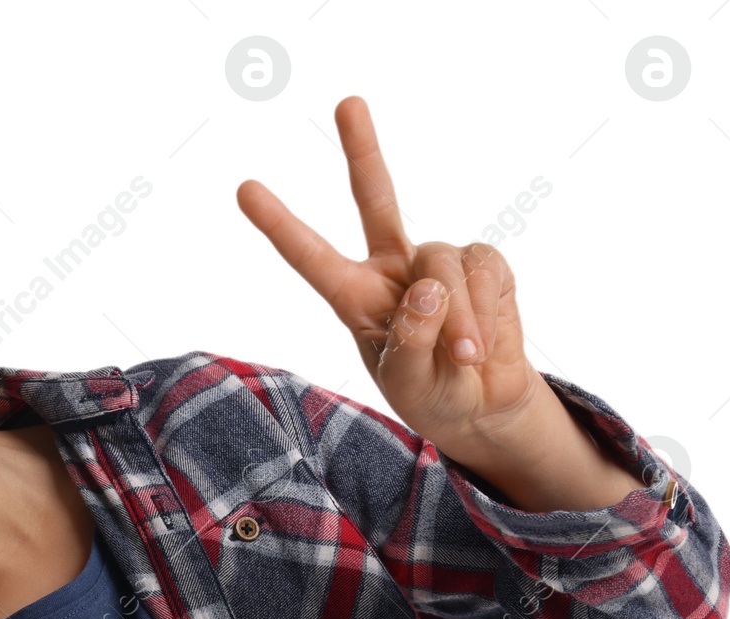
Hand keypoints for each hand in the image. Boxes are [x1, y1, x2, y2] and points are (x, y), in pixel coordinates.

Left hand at [236, 95, 548, 474]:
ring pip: (443, 263)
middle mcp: (394, 268)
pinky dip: (485, 312)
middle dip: (364, 149)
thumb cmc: (430, 394)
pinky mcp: (483, 264)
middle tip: (347, 102)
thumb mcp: (407, 383)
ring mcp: (440, 261)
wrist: (481, 405)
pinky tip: (483, 344)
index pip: (312, 256)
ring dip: (457, 318)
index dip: (280, 224)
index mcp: (354, 296)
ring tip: (463, 357)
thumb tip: (428, 285)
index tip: (244, 189)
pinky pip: (484, 273)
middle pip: (377, 198)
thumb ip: (410, 342)